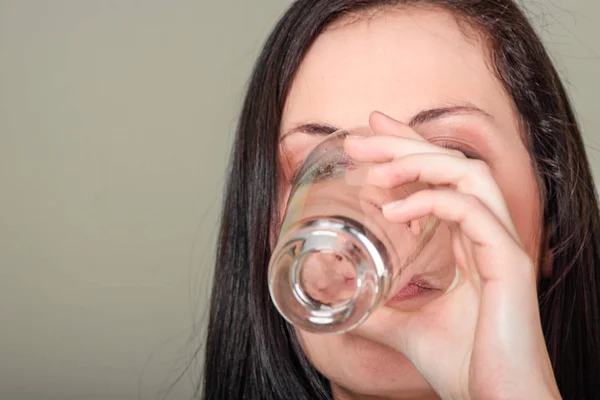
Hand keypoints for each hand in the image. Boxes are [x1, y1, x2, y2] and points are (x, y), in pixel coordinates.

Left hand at [343, 111, 560, 399]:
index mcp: (470, 245)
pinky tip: (396, 212)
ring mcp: (502, 246)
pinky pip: (472, 210)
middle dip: (404, 143)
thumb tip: (340, 300)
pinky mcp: (509, 262)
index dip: (408, 150)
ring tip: (377, 169)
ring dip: (418, 163)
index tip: (372, 134)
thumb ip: (376, 307)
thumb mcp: (404, 327)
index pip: (441, 179)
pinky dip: (432, 201)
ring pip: (468, 175)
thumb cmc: (463, 366)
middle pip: (452, 165)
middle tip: (361, 135)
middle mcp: (488, 236)